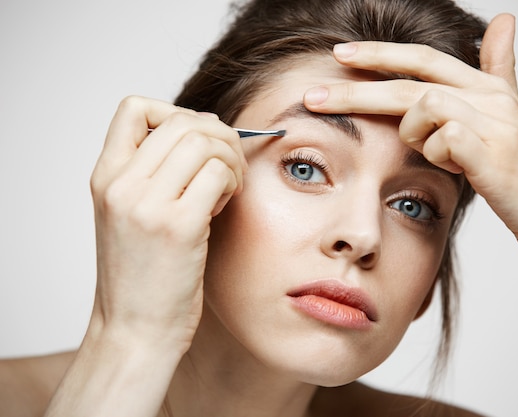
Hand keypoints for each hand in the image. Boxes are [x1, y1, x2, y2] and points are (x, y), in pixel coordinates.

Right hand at [89, 96, 244, 350]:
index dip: (176, 113)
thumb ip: (152, 173)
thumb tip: (203, 134)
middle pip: (183, 120)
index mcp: (105, 177)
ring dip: (230, 158)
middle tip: (229, 164)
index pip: (135, 108)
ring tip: (228, 187)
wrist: (135, 329)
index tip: (197, 143)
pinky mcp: (178, 226)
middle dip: (220, 135)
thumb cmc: (142, 275)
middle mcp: (121, 185)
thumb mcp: (130, 214)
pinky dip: (233, 182)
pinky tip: (226, 205)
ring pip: (205, 141)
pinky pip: (219, 173)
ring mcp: (147, 204)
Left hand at [303, 14, 517, 267]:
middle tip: (314, 97)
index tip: (339, 55)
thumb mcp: (510, 114)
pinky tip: (456, 169)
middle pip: (409, 81)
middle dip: (355, 88)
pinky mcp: (493, 152)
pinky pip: (442, 140)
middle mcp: (490, 96)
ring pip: (423, 106)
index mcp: (487, 86)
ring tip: (435, 155)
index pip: (423, 59)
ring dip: (413, 134)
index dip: (380, 54)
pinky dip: (437, 155)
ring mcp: (494, 122)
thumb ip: (500, 69)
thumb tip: (503, 21)